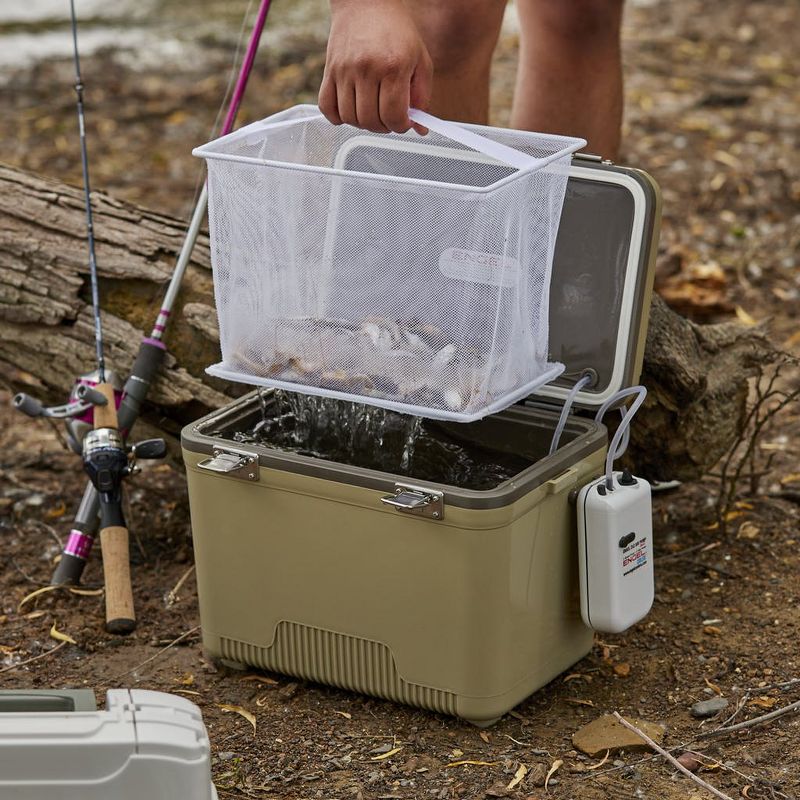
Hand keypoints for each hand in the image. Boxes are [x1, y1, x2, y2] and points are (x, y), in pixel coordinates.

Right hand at [319, 0, 432, 132]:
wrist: (366, 2)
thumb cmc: (396, 31)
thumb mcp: (420, 60)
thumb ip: (422, 97)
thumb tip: (420, 129)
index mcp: (393, 66)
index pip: (394, 116)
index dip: (401, 126)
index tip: (403, 122)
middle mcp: (366, 69)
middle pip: (370, 121)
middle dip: (383, 127)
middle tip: (388, 118)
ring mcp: (345, 70)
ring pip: (349, 118)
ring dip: (362, 123)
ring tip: (371, 112)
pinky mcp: (330, 70)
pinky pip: (327, 108)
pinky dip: (337, 117)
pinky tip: (350, 110)